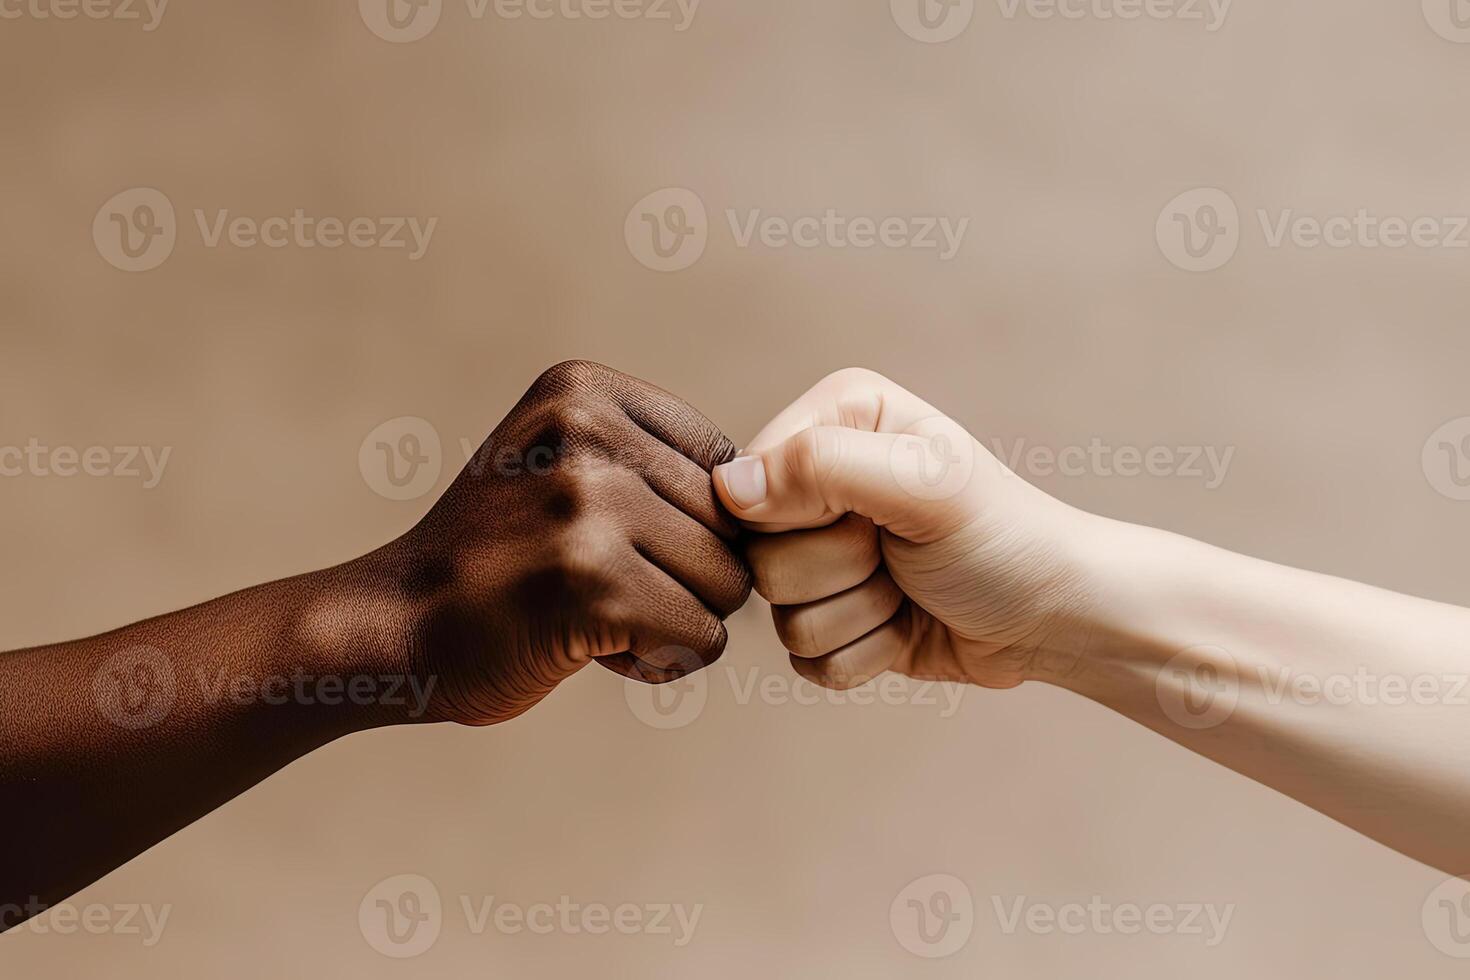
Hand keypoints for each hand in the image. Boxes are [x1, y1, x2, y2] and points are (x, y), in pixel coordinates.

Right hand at [365, 360, 750, 725]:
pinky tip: (592, 650)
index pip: (726, 462)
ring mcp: (587, 508)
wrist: (395, 626)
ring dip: (676, 619)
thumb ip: (653, 456)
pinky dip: (659, 661)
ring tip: (595, 614)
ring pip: (728, 585)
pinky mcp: (593, 588)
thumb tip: (779, 492)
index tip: (617, 541)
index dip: (691, 522)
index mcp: (584, 388)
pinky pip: (700, 639)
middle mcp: (587, 432)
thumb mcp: (559, 458)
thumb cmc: (500, 554)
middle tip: (603, 588)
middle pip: (733, 524)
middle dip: (687, 574)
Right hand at [713, 368, 1097, 690]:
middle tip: (898, 554)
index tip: (870, 516)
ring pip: (780, 616)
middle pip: (759, 555)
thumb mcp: (924, 485)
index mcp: (836, 420)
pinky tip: (907, 624)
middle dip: (838, 571)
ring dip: (859, 615)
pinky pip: (806, 659)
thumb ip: (822, 468)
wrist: (1056, 617)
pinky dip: (866, 653)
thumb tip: (731, 487)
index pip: (749, 479)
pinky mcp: (834, 617)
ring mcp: (823, 554)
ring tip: (909, 587)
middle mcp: (819, 481)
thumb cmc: (1005, 538)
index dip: (801, 515)